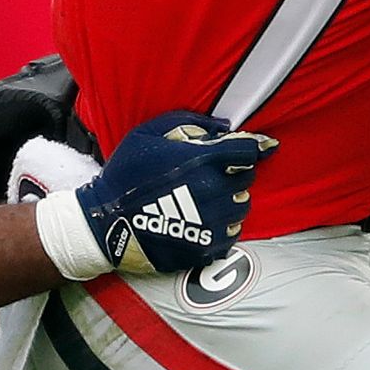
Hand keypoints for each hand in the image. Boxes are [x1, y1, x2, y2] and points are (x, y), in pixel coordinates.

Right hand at [75, 110, 277, 275]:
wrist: (106, 222)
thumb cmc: (126, 174)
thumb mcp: (148, 134)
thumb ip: (189, 123)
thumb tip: (223, 127)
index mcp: (202, 160)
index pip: (249, 150)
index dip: (256, 145)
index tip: (264, 146)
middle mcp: (213, 191)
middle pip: (247, 177)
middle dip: (235, 171)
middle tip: (212, 172)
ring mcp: (212, 222)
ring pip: (242, 205)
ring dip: (231, 198)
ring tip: (207, 196)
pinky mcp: (206, 247)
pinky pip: (232, 233)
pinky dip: (224, 224)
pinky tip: (204, 218)